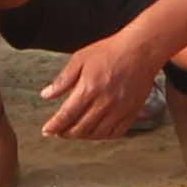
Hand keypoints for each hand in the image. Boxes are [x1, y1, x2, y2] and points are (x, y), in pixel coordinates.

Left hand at [36, 31, 175, 141]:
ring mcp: (119, 110)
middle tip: (58, 133)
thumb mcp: (80, 59)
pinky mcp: (131, 112)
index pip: (67, 115)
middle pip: (80, 128)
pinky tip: (96, 132)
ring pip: (97, 134)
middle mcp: (104, 103)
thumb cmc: (110, 51)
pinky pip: (115, 132)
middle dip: (66, 133)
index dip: (55, 126)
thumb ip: (63, 80)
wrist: (140, 50)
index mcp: (89, 89)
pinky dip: (103, 136)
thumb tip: (46, 94)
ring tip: (74, 132)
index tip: (47, 131)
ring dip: (83, 136)